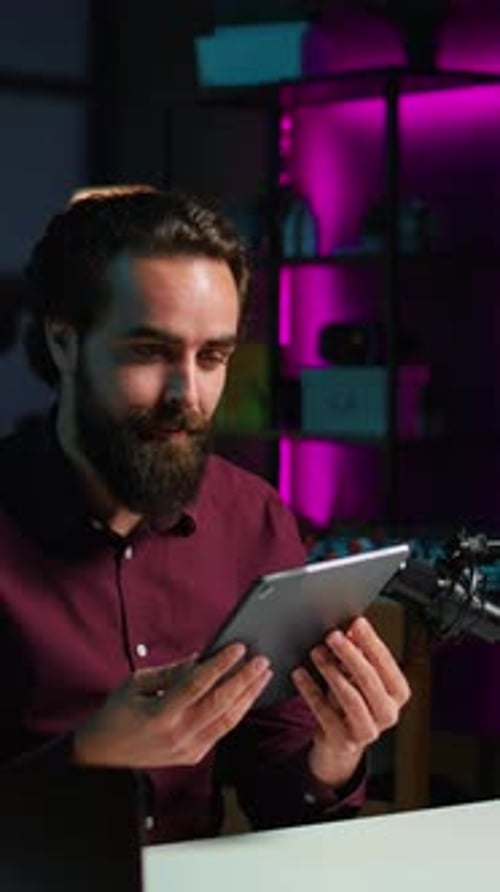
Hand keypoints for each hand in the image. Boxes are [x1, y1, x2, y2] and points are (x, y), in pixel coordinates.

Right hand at [73, 643, 271, 768]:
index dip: (220, 665)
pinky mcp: (193, 756)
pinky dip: (237, 711)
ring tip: (263, 675)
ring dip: (249, 696)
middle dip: (244, 680)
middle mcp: (176, 734)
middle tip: (262, 661)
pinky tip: (248, 695)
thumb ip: (171, 672)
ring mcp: (186, 749)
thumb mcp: (137, 683)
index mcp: (159, 714)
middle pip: (220, 704)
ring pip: (227, 720)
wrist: (102, 756)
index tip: (239, 648)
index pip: (197, 685)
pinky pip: (221, 731)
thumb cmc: (118, 713)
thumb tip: (202, 657)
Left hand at [291, 617, 410, 787]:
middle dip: (349, 654)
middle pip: (369, 679)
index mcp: (397, 693)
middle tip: (332, 635)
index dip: (371, 642)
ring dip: (331, 671)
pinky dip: (311, 691)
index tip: (356, 623)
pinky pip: (325, 713)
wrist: (340, 742)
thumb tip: (351, 629)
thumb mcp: (357, 677)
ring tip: (316, 652)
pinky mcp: (345, 742)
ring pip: (350, 697)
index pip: (386, 663)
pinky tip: (300, 674)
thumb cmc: (352, 702)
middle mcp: (388, 714)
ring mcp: (368, 731)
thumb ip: (358, 654)